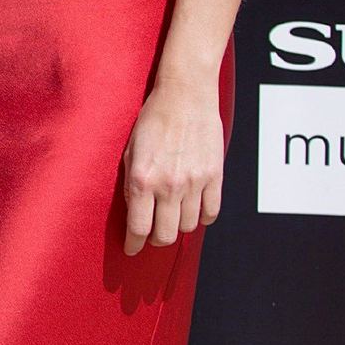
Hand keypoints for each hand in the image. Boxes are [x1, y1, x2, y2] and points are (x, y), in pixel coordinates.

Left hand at [122, 77, 223, 254]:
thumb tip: (134, 213)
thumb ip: (132, 184)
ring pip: (188, 226)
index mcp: (141, 180)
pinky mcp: (214, 176)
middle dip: (156, 240)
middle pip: (165, 235)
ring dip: (178, 226)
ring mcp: (194, 182)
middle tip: (152, 234)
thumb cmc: (152, 120)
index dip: (134, 245)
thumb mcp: (130, 151)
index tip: (132, 249)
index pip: (138, 228)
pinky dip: (203, 218)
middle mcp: (168, 186)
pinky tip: (194, 211)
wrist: (185, 95)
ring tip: (171, 217)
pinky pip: (211, 212)